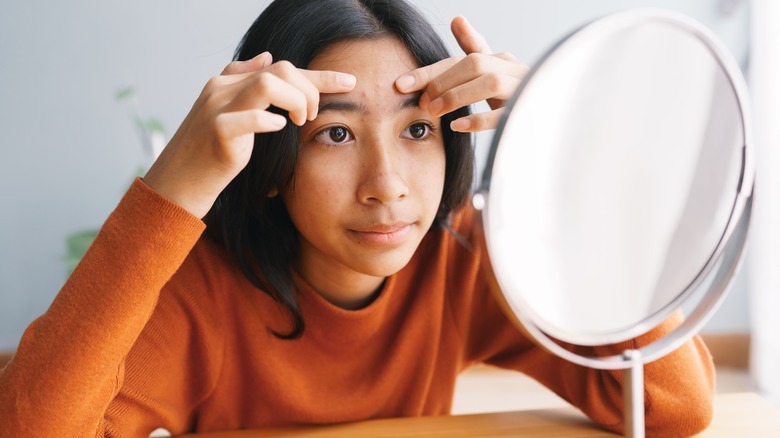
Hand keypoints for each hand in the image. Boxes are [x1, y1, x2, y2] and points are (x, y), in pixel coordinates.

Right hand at [143, 52, 356, 217]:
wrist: (177, 183)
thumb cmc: (208, 152)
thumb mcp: (227, 113)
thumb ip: (245, 85)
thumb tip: (266, 57)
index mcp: (227, 82)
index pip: (281, 67)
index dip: (318, 75)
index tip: (348, 84)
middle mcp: (221, 89)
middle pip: (281, 70)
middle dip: (310, 90)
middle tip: (312, 116)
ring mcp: (217, 109)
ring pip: (269, 84)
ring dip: (297, 101)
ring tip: (300, 122)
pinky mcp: (218, 133)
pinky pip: (250, 117)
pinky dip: (270, 121)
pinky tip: (280, 128)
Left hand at [394, 16, 528, 131]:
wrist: (552, 116)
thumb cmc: (516, 96)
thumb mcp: (492, 75)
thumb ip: (474, 50)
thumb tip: (457, 18)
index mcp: (501, 60)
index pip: (461, 58)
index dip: (431, 70)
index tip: (400, 84)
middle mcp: (512, 68)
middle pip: (474, 64)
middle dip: (443, 82)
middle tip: (422, 102)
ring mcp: (523, 88)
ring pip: (489, 82)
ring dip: (457, 96)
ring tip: (435, 111)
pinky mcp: (529, 111)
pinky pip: (504, 113)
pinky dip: (479, 119)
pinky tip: (458, 125)